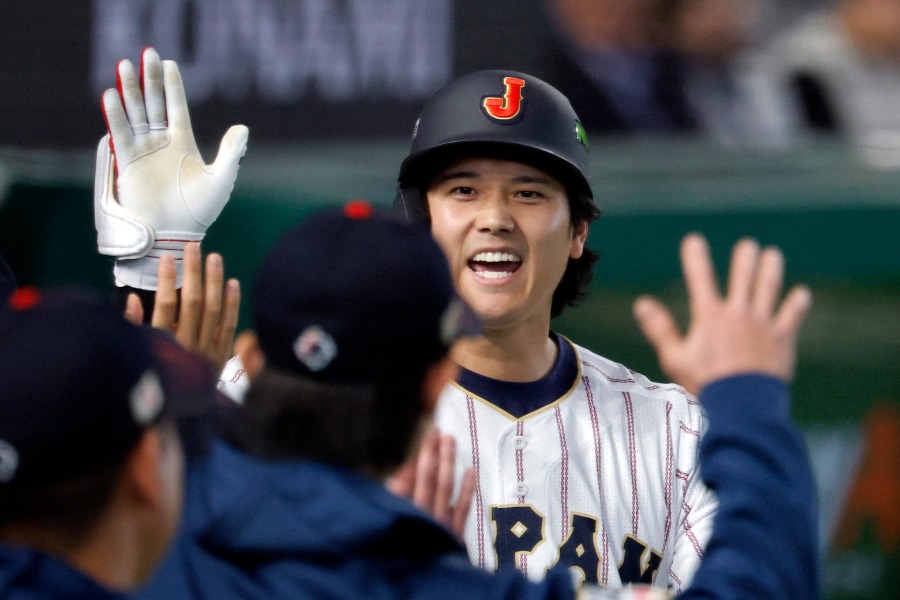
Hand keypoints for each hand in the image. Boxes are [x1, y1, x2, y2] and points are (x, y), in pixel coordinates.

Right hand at [96, 47, 248, 288]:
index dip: (173, 86)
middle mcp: (161, 143)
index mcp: (183, 144)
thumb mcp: (221, 179)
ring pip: (135, 113)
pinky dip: (116, 115)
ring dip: (130, 90)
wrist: (174, 234)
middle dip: (150, 79)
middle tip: (147, 53)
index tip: (170, 63)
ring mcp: (143, 151)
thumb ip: (230, 153)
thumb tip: (243, 128)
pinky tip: (112, 95)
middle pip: (153, 103)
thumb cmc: (200, 211)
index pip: (176, 107)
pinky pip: (120, 134)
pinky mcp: (127, 163)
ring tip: (125, 65)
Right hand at [124, 242, 240, 372]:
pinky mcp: (222, 356)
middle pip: (193, 303)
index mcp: (162, 344)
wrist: (179, 407)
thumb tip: (133, 299)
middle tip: (193, 247)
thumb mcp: (137, 352)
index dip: (166, 280)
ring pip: (213, 310)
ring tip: (214, 257)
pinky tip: (232, 282)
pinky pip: (229, 326)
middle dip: (193, 273)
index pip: (166, 305)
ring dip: (214, 282)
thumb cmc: (153, 374)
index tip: (166, 258)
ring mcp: (206, 351)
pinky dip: (232, 304)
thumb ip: (134, 327)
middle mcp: (186, 346)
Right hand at [387, 425, 475, 539]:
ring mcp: (438, 524)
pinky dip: (467, 489)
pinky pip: (462, 508)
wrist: (415, 585)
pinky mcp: (453, 535)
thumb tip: (397, 476)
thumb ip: (390, 499)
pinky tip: (471, 471)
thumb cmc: (394, 549)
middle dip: (432, 452)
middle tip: (437, 430)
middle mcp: (420, 515)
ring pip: (445, 487)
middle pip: (428, 477)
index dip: (418, 454)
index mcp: (400, 511)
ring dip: (448, 462)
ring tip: (450, 441)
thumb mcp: (384, 521)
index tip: (427, 434)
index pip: (408, 477)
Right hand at [633, 234, 811, 394]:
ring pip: (769, 288)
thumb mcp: (675, 358)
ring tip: (772, 254)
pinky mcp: (782, 338)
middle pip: (743, 277)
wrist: (743, 404)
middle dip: (745, 258)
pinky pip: (792, 315)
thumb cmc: (706, 383)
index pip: (701, 279)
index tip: (693, 240)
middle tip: (748, 245)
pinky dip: (797, 303)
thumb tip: (642, 304)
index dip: (695, 257)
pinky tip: (802, 294)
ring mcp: (763, 324)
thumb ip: (660, 329)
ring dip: (771, 269)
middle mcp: (738, 313)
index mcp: (710, 317)